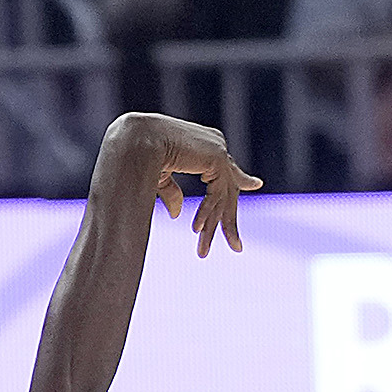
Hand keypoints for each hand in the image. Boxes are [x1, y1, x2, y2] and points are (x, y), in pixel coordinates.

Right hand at [118, 116, 251, 254]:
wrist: (137, 139)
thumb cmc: (142, 153)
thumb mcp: (160, 176)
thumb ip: (172, 193)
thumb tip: (178, 215)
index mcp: (204, 144)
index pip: (226, 169)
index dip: (240, 180)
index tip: (255, 185)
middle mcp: (215, 145)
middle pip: (229, 188)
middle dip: (228, 219)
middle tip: (236, 246)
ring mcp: (219, 150)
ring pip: (223, 197)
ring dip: (214, 226)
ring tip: (203, 252)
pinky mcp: (217, 157)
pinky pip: (216, 194)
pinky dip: (206, 213)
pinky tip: (197, 229)